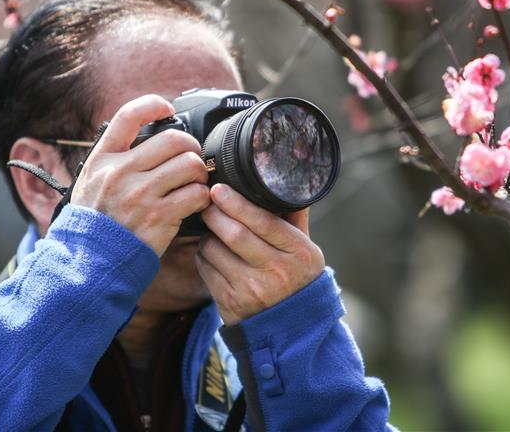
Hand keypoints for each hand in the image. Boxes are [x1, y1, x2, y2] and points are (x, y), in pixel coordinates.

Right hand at [71, 94, 210, 255]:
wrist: (90, 261)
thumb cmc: (96, 221)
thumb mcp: (92, 181)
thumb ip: (116, 159)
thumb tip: (147, 136)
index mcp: (104, 159)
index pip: (128, 116)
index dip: (152, 105)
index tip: (166, 108)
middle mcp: (121, 172)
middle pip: (173, 139)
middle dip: (191, 147)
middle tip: (191, 158)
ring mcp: (141, 194)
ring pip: (190, 164)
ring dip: (199, 173)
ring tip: (193, 182)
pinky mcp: (159, 216)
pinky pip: (196, 194)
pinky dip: (201, 197)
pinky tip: (193, 203)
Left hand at [196, 184, 324, 325]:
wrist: (294, 328)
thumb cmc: (298, 277)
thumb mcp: (306, 247)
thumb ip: (294, 216)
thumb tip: (286, 181)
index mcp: (298, 253)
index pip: (263, 222)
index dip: (237, 203)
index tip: (219, 188)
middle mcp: (276, 272)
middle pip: (234, 234)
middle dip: (215, 213)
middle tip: (208, 202)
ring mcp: (251, 290)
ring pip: (214, 250)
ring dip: (207, 234)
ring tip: (213, 229)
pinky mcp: (230, 304)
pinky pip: (205, 268)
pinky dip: (204, 254)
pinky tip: (212, 251)